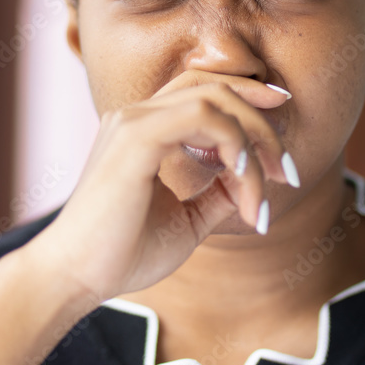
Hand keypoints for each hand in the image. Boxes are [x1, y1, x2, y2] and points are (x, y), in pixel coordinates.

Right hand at [24, 70, 295, 306]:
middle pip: (215, 85)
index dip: (248, 97)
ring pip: (215, 99)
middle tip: (288, 168)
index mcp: (144, 129)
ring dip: (256, 138)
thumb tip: (252, 178)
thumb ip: (218, 192)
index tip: (284, 122)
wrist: (76, 278)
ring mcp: (134, 121)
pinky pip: (203, 117)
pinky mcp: (136, 137)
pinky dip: (236, 145)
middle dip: (263, 118)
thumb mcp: (188, 219)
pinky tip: (246, 179)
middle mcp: (137, 115)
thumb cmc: (123, 253)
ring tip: (273, 183)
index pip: (203, 89)